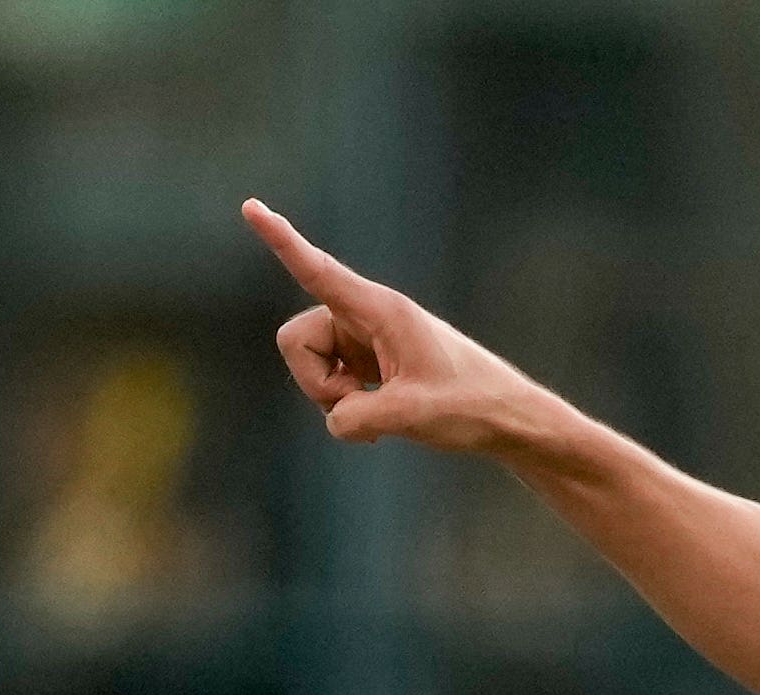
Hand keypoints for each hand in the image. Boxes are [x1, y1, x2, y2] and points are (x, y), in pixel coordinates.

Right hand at [243, 198, 551, 452]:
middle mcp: (367, 317)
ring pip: (312, 366)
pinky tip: (381, 422)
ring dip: (333, 397)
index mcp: (381, 310)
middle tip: (357, 403)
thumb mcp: (410, 416)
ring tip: (379, 413)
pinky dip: (347, 407)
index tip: (251, 206)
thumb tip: (335, 418)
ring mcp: (365, 341)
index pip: (319, 270)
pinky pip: (332, 385)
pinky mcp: (370, 363)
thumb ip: (356, 418)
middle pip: (297, 339)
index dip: (281, 240)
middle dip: (314, 381)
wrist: (508, 419)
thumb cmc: (471, 407)